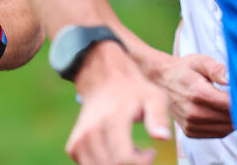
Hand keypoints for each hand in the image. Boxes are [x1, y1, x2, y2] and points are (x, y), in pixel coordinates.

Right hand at [67, 43, 170, 164]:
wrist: (102, 80)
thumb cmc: (132, 92)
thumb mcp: (153, 97)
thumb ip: (159, 117)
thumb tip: (163, 138)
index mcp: (110, 120)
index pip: (124, 158)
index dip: (142, 162)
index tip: (151, 152)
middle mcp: (90, 131)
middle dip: (132, 164)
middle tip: (140, 151)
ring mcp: (79, 139)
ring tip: (127, 150)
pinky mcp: (73, 146)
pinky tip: (113, 153)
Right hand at [149, 53, 232, 137]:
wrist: (160, 79)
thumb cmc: (184, 69)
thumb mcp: (199, 62)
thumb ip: (215, 69)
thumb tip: (229, 79)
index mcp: (197, 92)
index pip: (230, 105)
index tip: (235, 92)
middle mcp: (193, 112)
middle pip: (230, 118)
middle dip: (236, 109)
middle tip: (229, 96)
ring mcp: (190, 123)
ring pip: (226, 128)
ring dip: (230, 118)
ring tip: (222, 104)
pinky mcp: (190, 132)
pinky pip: (218, 133)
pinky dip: (222, 125)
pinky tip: (216, 113)